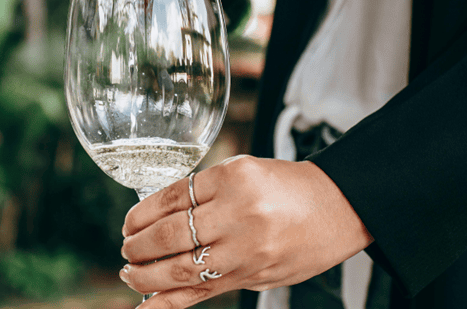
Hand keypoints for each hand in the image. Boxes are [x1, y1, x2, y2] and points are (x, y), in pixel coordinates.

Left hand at [119, 156, 372, 308]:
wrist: (339, 208)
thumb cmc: (288, 186)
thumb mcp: (244, 170)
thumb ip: (205, 191)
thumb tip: (157, 216)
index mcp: (234, 177)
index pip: (172, 198)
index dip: (142, 213)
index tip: (129, 221)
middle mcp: (239, 214)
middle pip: (171, 235)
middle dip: (139, 245)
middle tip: (126, 247)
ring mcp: (246, 250)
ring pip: (181, 269)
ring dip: (146, 274)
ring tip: (130, 272)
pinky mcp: (252, 277)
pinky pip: (202, 293)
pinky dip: (168, 303)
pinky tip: (143, 306)